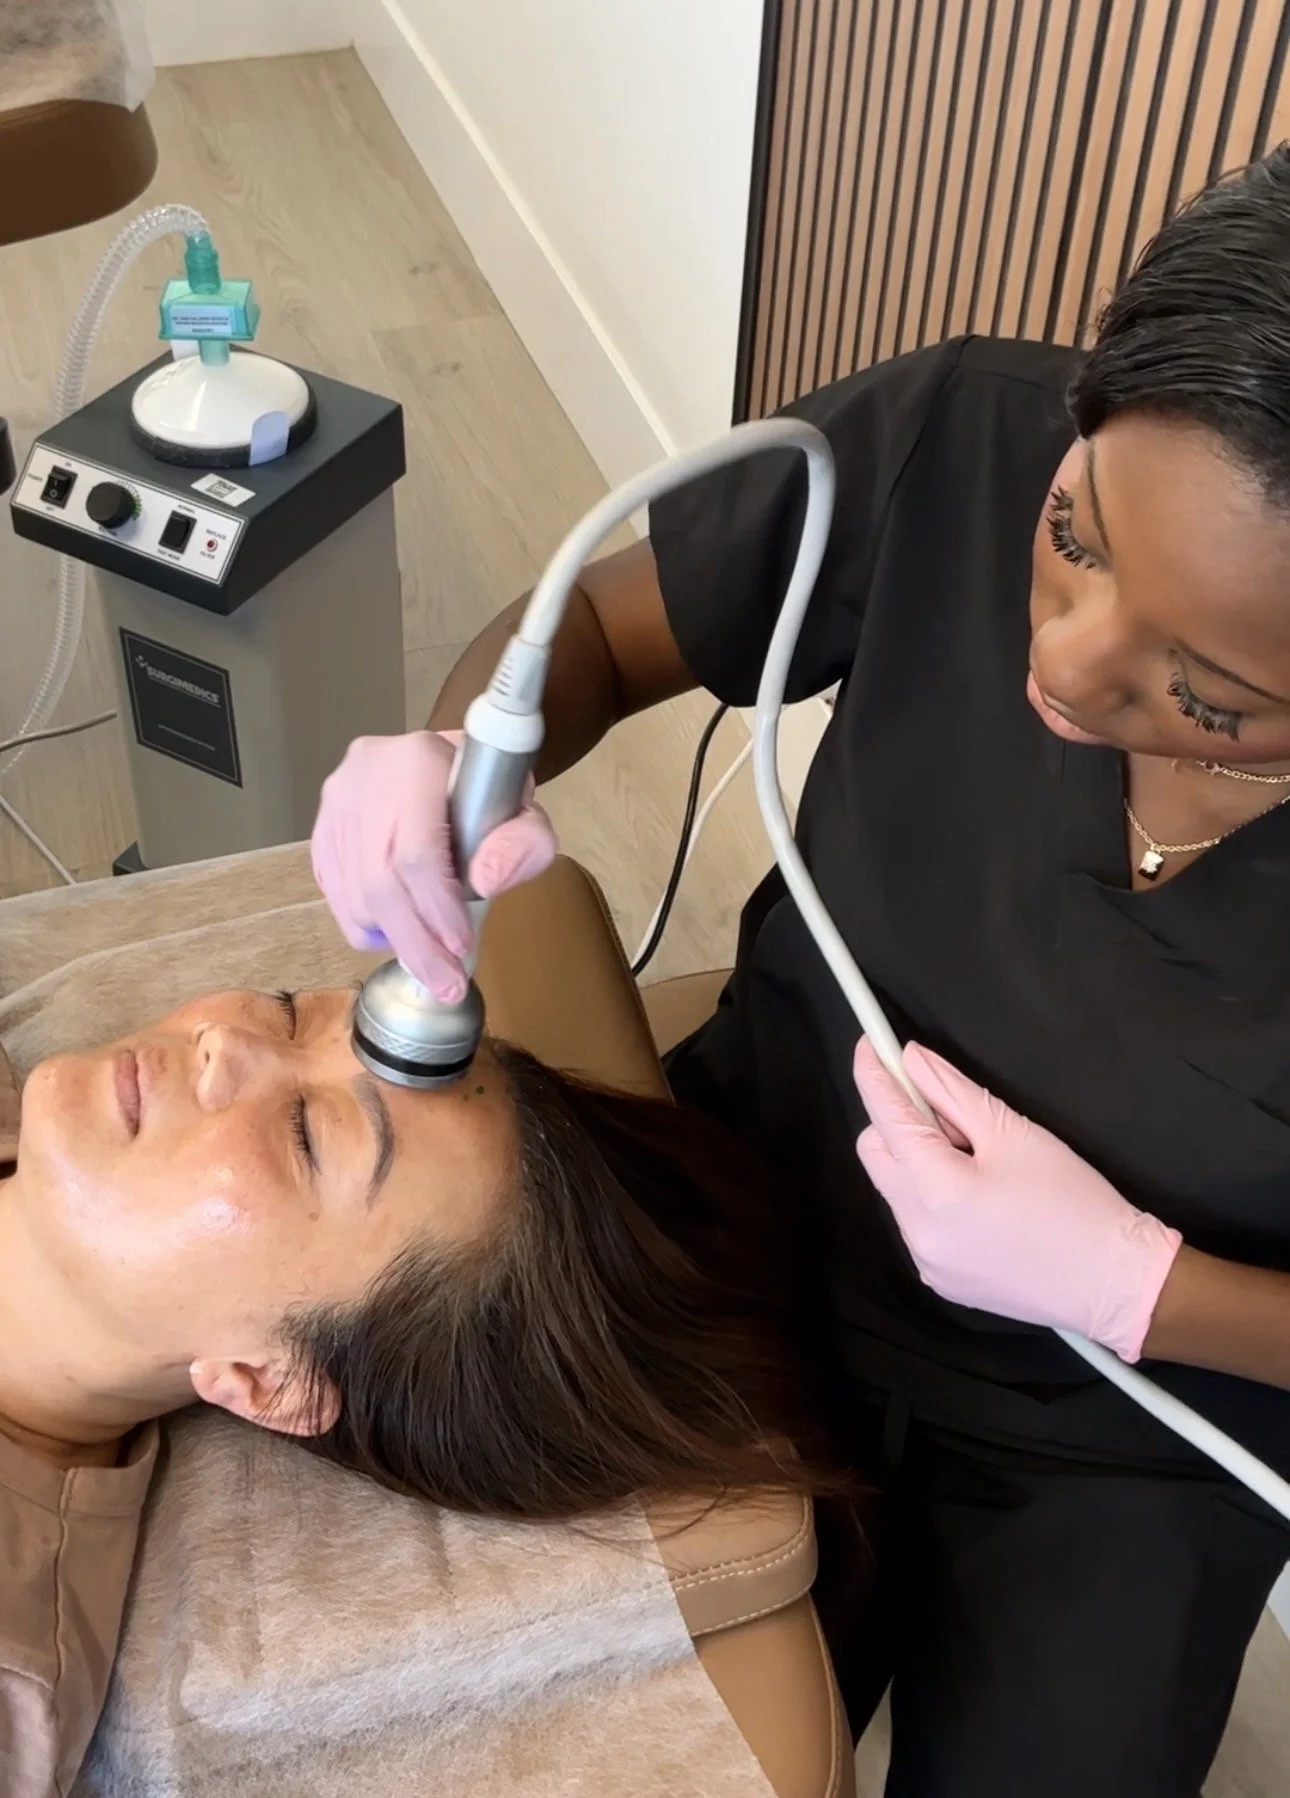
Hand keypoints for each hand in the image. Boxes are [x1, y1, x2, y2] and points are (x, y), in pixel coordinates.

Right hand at [312, 731, 555, 1001]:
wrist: (447, 760)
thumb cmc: (487, 790)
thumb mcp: (523, 809)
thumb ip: (521, 843)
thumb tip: (487, 882)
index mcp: (416, 762)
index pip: (415, 852)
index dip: (436, 910)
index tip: (461, 948)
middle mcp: (363, 777)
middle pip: (377, 881)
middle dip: (414, 944)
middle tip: (444, 985)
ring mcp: (335, 803)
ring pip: (352, 892)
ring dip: (391, 937)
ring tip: (428, 957)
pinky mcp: (321, 828)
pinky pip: (334, 891)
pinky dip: (365, 925)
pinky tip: (397, 932)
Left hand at [852, 1038, 1181, 1361]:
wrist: (1114, 1283)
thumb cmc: (1073, 1201)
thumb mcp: (1014, 1133)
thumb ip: (952, 1091)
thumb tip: (910, 1060)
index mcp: (933, 1189)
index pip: (884, 1117)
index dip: (874, 1074)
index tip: (872, 1043)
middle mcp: (916, 1230)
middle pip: (876, 1155)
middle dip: (899, 1123)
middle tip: (957, 1118)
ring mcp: (925, 1260)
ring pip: (896, 1190)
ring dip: (919, 1163)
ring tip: (981, 1165)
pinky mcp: (941, 1279)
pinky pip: (917, 1223)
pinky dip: (933, 1200)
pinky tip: (982, 1202)